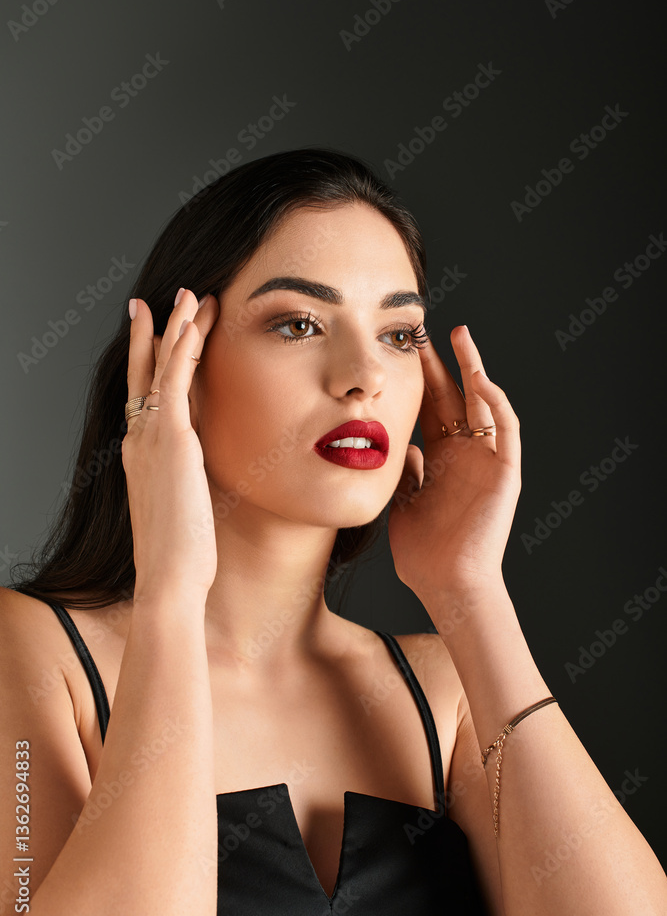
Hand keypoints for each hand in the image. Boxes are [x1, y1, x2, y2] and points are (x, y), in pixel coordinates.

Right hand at [122, 288, 219, 599]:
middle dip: (153, 334)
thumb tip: (205, 480)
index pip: (146, 399)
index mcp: (143, 458)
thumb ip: (191, 485)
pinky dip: (182, 346)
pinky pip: (174, 380)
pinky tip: (192, 320)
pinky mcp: (173, 438)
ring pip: (161, 367)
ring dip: (175, 327)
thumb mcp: (185, 512)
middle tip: (159, 301)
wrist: (169, 577)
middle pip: (144, 373)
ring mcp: (153, 437)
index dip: (150, 366)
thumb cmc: (181, 558)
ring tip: (188, 294)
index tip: (156, 340)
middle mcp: (141, 441)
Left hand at [387, 325, 520, 601]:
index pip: (431, 409)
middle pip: (455, 397)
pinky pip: (506, 430)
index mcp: (441, 461)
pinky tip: (478, 380)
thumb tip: (403, 445)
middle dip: (442, 363)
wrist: (447, 585)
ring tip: (459, 336)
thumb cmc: (424, 555)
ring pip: (485, 403)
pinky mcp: (506, 472)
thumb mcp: (402, 505)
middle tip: (424, 330)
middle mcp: (466, 455)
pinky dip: (496, 403)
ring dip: (474, 368)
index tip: (402, 351)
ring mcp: (487, 461)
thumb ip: (405, 474)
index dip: (419, 380)